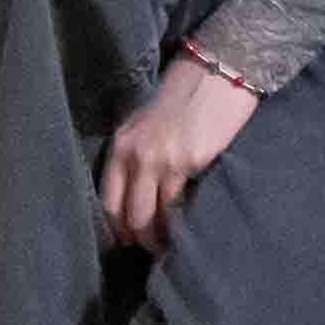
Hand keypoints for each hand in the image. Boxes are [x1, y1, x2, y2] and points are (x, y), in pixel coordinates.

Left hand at [101, 48, 262, 240]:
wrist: (217, 73)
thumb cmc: (185, 99)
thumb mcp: (148, 125)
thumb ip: (139, 155)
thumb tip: (141, 193)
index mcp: (121, 143)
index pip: (107, 198)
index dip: (117, 226)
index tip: (128, 241)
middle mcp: (134, 153)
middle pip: (127, 213)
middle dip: (139, 238)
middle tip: (152, 250)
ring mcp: (160, 159)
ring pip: (150, 216)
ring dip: (159, 238)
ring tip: (170, 247)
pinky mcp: (187, 162)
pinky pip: (177, 206)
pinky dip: (180, 224)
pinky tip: (187, 231)